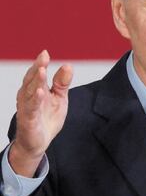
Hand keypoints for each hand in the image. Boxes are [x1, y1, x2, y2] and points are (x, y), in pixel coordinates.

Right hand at [10, 50, 72, 176]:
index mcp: (35, 90)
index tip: (46, 52)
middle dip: (38, 68)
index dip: (41, 63)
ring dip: (36, 81)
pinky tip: (40, 92)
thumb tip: (68, 65)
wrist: (39, 142)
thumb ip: (62, 83)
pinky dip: (35, 100)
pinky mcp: (29, 120)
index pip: (37, 74)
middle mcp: (28, 96)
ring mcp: (27, 108)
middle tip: (44, 57)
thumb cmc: (47, 119)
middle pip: (32, 79)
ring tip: (42, 70)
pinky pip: (31, 109)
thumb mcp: (59, 99)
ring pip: (30, 91)